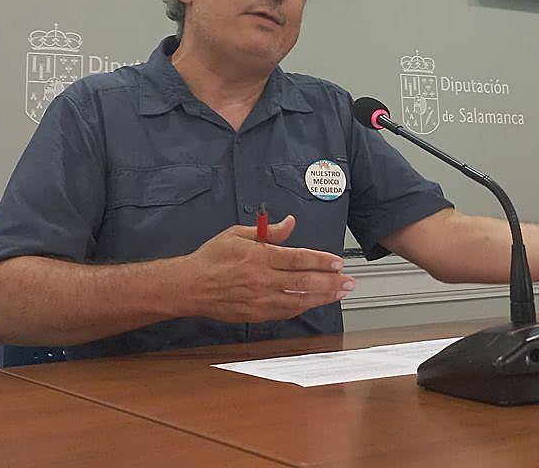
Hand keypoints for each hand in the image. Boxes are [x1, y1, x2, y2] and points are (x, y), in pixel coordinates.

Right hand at [180, 215, 354, 322]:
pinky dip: (303, 307)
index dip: (321, 261)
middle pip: (304, 282)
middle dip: (331, 282)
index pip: (298, 258)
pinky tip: (314, 303)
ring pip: (299, 300)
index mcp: (258, 257)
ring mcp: (260, 300)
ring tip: (339, 293)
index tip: (338, 262)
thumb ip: (267, 231)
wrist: (190, 286)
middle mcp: (262, 280)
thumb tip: (289, 223)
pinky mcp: (256, 314)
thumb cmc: (211, 258)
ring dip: (322, 297)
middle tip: (349, 281)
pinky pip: (286, 312)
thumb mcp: (237, 234)